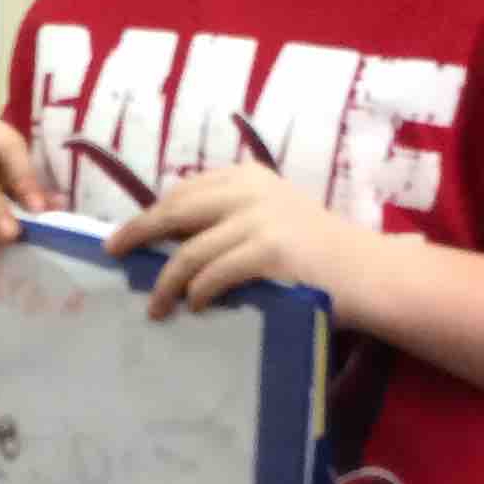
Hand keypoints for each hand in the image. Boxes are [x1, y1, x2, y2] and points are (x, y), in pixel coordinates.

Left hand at [107, 166, 369, 316]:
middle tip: (114, 254)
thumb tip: (169, 241)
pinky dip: (197, 294)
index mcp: (248, 177)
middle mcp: (250, 190)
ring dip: (165, 284)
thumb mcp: (272, 217)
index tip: (127, 235)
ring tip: (155, 307)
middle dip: (137, 233)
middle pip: (174, 210)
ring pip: (188, 252)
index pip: (183, 190)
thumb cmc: (317, 253)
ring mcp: (260, 220)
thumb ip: (228, 218)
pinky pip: (213, 276)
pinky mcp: (269, 253)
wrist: (369, 273)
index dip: (150, 213)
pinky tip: (195, 307)